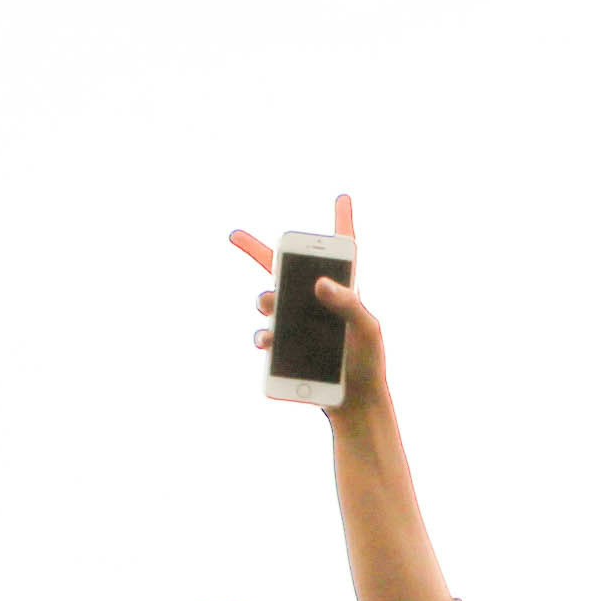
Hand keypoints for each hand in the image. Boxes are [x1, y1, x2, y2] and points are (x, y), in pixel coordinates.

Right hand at [230, 197, 387, 424]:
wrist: (355, 403)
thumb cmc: (369, 363)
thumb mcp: (367, 329)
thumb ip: (348, 303)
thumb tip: (319, 283)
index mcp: (344, 291)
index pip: (343, 251)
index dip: (342, 222)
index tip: (343, 197)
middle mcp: (316, 302)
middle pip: (284, 270)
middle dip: (256, 250)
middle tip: (233, 235)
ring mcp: (297, 324)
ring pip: (269, 300)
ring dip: (265, 299)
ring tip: (270, 305)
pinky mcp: (286, 349)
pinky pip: (265, 335)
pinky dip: (263, 335)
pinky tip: (268, 339)